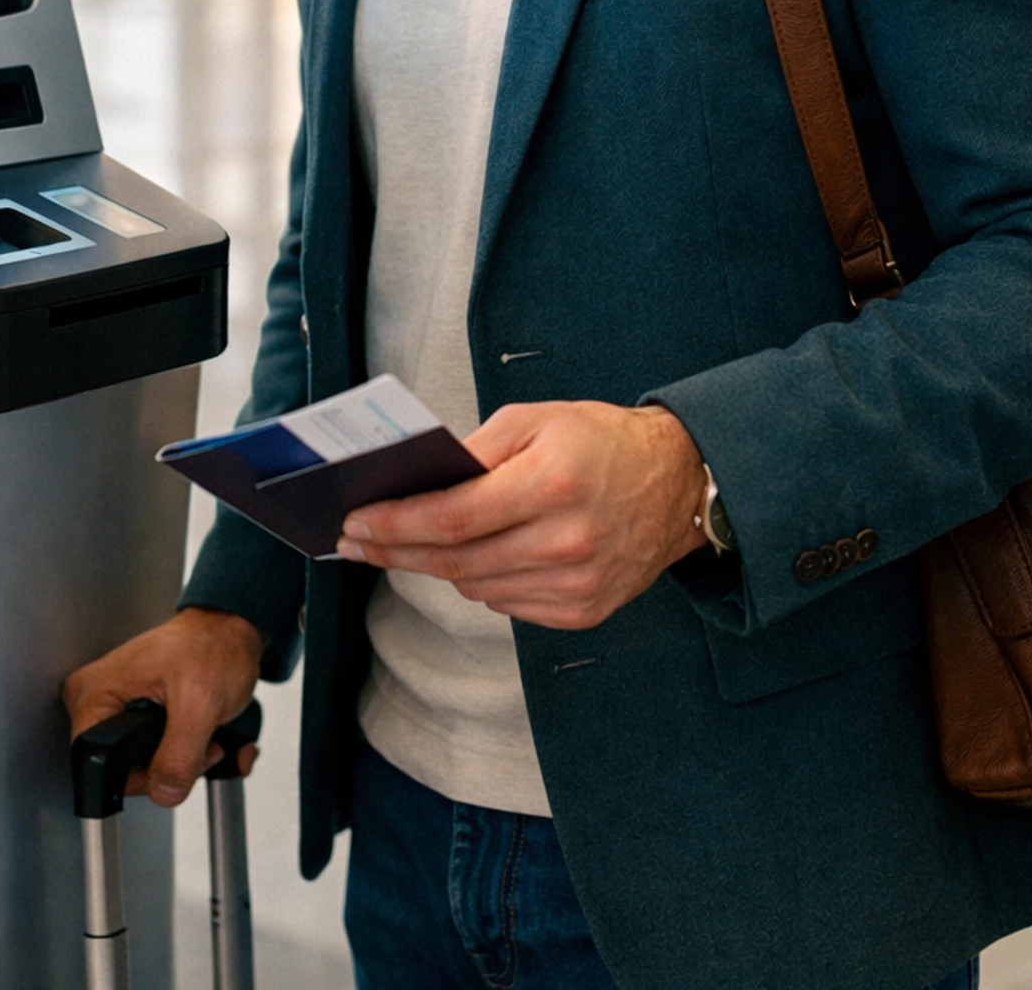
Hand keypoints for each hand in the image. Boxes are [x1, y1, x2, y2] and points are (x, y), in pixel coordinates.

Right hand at [62, 607, 264, 807]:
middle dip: (170, 768)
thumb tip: (163, 790)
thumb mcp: (199, 703)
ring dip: (186, 763)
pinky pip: (159, 755)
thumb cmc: (212, 645)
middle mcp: (99, 699)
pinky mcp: (138, 716)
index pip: (97, 766)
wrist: (231, 631)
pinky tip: (209, 737)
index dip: (139, 778)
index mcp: (95, 692)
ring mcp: (118, 707)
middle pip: (124, 771)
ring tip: (207, 735)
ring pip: (146, 768)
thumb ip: (179, 755)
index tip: (172, 764)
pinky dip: (191, 755)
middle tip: (199, 743)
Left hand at [335, 401, 706, 627]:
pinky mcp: (584, 611)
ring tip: (407, 544)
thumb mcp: (535, 419)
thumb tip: (417, 483)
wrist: (676, 482)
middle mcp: (566, 543)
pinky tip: (473, 557)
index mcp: (551, 485)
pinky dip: (482, 580)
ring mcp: (577, 585)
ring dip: (438, 566)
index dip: (395, 524)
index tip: (354, 523)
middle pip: (455, 561)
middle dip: (396, 551)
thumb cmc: (600, 441)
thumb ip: (474, 451)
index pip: (452, 518)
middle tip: (355, 542)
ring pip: (476, 587)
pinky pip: (508, 604)